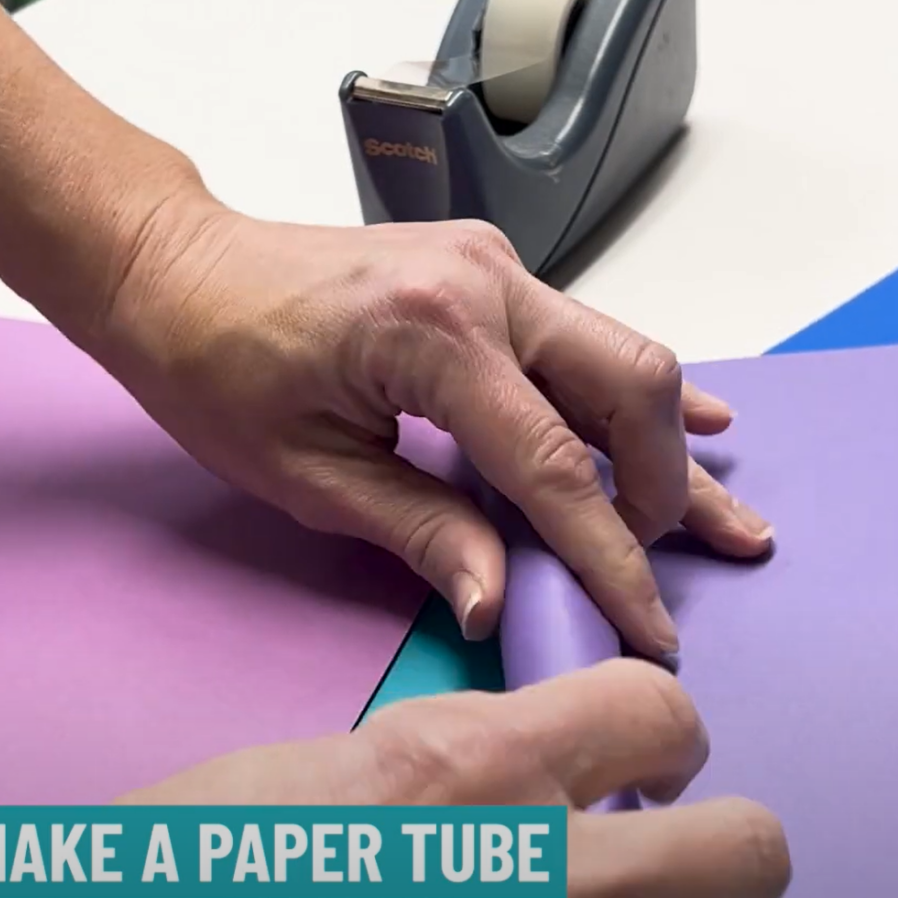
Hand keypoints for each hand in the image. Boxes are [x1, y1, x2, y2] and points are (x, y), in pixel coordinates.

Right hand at [2, 659, 789, 897]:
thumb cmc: (201, 868)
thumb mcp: (354, 770)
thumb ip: (478, 766)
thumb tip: (555, 780)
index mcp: (468, 771)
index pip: (661, 709)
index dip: (653, 731)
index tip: (630, 760)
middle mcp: (526, 883)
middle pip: (750, 852)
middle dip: (722, 843)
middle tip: (656, 851)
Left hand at [92, 202, 775, 658]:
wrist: (173, 265)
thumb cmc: (212, 363)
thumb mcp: (305, 475)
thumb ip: (421, 532)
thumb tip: (502, 602)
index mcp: (432, 335)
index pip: (555, 467)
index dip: (611, 560)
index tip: (651, 631)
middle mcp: (485, 283)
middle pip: (628, 390)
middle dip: (663, 495)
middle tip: (665, 579)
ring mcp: (495, 266)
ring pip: (623, 355)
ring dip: (666, 447)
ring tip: (724, 524)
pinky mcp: (491, 272)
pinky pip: (588, 335)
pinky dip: (635, 393)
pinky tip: (701, 426)